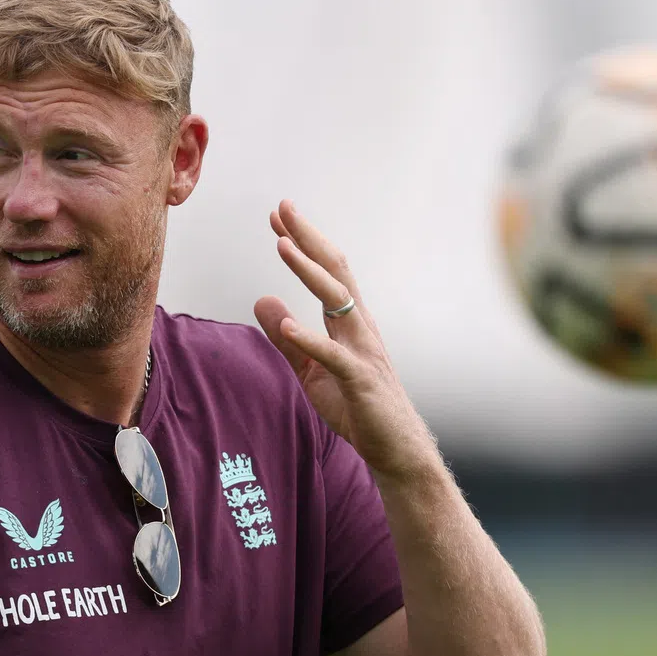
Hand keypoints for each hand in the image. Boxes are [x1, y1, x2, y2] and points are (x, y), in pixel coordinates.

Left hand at [254, 200, 439, 482]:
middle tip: (283, 207)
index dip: (303, 242)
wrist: (394, 449)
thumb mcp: (310, 370)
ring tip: (281, 245)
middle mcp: (359, 328)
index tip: (278, 215)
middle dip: (308, 238)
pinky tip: (288, 324)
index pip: (326, 272)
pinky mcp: (360, 381)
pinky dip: (310, 339)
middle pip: (334, 272)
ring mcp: (363, 352)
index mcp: (348, 323)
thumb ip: (286, 338)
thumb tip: (262, 300)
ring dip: (308, 271)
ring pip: (337, 301)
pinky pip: (334, 356)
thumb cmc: (356, 407)